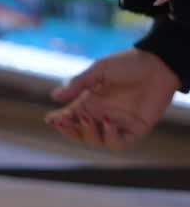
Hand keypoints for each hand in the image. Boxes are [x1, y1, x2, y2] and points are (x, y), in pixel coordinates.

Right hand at [46, 49, 178, 151]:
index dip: (60, 121)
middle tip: (64, 122)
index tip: (50, 120)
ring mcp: (117, 124)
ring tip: (87, 119)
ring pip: (97, 141)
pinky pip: (119, 143)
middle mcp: (102, 115)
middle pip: (81, 133)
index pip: (71, 116)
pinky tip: (109, 124)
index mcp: (91, 101)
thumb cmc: (126, 64)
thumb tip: (54, 95)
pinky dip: (111, 138)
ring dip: (89, 134)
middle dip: (70, 131)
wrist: (156, 66)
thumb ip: (78, 84)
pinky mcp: (134, 131)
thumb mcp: (99, 70)